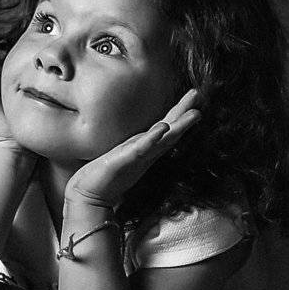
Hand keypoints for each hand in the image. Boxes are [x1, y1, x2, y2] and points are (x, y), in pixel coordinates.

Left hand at [64, 90, 202, 208]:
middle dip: (185, 114)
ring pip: (164, 139)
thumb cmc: (106, 175)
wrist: (90, 194)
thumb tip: (144, 135)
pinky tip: (163, 128)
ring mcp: (139, 157)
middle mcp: (147, 152)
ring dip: (179, 126)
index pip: (168, 128)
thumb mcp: (123, 154)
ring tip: (195, 113)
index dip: (180, 113)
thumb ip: (135, 146)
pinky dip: (152, 138)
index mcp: (147, 148)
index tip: (194, 95)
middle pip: (171, 131)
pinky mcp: (126, 161)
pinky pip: (141, 148)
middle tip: (198, 95)